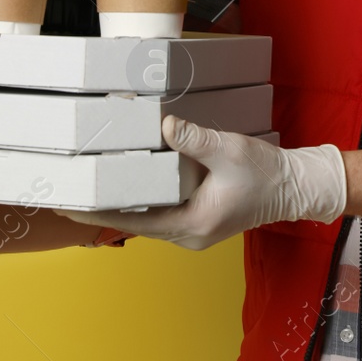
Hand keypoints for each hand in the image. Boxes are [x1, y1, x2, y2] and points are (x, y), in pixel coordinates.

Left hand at [53, 116, 346, 250]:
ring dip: (121, 200)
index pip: (132, 221)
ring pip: (146, 216)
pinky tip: (127, 180)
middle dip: (102, 205)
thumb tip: (165, 126)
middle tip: (68, 189)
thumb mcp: (231, 151)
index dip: (97, 212)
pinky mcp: (197, 218)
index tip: (67, 205)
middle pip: (134, 221)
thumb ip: (196, 140)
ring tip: (89, 183)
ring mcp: (192, 229)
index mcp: (191, 225)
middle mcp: (187, 234)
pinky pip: (160, 209)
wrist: (294, 187)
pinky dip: (141, 196)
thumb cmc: (266, 174)